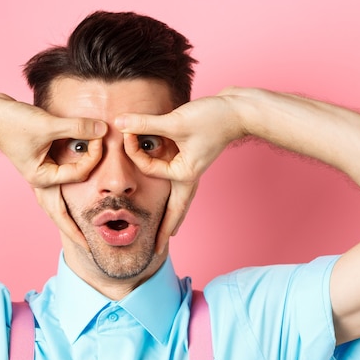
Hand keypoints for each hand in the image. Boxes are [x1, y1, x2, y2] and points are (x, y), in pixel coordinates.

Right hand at [0, 94, 106, 246]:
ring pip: (55, 202)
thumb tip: (102, 129)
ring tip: (78, 235)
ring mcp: (38, 173)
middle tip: (87, 248)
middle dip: (72, 231)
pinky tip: (72, 197)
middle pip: (58, 213)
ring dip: (66, 218)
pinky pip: (56, 184)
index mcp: (41, 177)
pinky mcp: (38, 163)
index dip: (92, 157)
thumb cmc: (13, 121)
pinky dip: (66, 191)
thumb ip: (77, 127)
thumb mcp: (48, 124)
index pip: (76, 174)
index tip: (99, 138)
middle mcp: (39, 180)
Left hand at [116, 92, 244, 252]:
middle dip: (165, 229)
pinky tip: (173, 196)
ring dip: (173, 216)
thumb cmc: (213, 117)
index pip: (150, 169)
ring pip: (180, 200)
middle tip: (157, 250)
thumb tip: (120, 124)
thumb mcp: (176, 121)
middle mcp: (190, 176)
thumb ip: (145, 123)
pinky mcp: (194, 160)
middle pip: (176, 210)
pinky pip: (180, 184)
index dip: (134, 151)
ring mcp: (193, 170)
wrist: (240, 109)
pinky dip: (175, 195)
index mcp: (185, 174)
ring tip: (169, 234)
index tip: (127, 132)